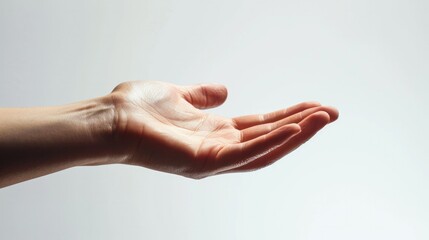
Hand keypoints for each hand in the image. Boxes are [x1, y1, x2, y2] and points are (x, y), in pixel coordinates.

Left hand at [109, 81, 338, 178]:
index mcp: (214, 133)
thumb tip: (223, 91)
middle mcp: (218, 149)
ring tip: (324, 117)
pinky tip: (296, 128)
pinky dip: (272, 141)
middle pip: (269, 139)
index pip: (260, 126)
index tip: (312, 105)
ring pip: (265, 149)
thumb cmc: (138, 109)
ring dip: (297, 134)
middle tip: (332, 112)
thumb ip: (202, 95)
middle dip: (302, 126)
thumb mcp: (177, 95)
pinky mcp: (204, 161)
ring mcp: (213, 159)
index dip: (287, 117)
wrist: (110, 119)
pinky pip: (246, 153)